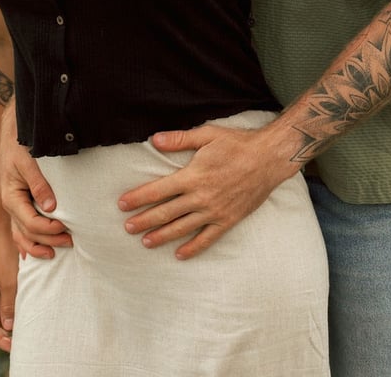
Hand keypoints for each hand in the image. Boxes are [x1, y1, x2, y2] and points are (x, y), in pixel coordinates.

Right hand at [0, 112, 72, 258]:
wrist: (12, 132)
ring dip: (38, 245)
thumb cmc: (20, 145)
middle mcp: (10, 205)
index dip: (48, 228)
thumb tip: (50, 208)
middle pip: (28, 232)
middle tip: (71, 241)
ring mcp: (13, 206)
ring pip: (22, 235)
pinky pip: (20, 229)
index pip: (30, 222)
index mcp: (11, 197)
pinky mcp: (19, 203)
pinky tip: (39, 250)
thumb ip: (39, 184)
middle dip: (49, 239)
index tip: (66, 227)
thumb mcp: (28, 162)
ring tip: (56, 252)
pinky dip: (28, 242)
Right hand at [0, 228, 17, 352]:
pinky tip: (28, 307)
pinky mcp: (0, 279)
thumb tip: (10, 327)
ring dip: (13, 319)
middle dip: (8, 333)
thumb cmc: (5, 254)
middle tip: (26, 339)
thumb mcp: (9, 281)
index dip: (1, 341)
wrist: (3, 229)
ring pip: (2, 311)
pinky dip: (15, 306)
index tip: (16, 347)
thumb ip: (9, 305)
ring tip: (29, 326)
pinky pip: (6, 299)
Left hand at [117, 123, 296, 259]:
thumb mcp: (208, 135)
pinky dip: (192, 248)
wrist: (268, 159)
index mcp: (193, 176)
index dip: (138, 197)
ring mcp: (214, 211)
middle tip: (126, 228)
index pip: (158, 190)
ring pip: (182, 228)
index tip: (122, 204)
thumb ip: (180, 139)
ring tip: (144, 242)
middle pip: (166, 212)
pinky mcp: (227, 220)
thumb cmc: (237, 144)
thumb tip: (154, 139)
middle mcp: (201, 197)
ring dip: (161, 236)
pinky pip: (207, 239)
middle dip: (143, 220)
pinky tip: (180, 254)